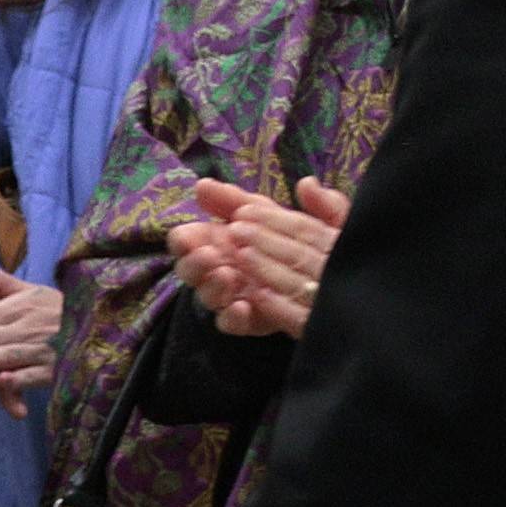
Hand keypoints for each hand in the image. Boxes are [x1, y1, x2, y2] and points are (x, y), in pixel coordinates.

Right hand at [176, 175, 348, 338]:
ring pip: (208, 297)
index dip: (182, 240)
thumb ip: (238, 198)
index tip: (187, 236)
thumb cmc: (291, 234)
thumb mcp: (271, 211)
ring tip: (227, 275)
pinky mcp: (250, 319)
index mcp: (217, 241)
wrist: (323, 268)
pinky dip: (233, 317)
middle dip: (193, 263)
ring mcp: (232, 296)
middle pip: (188, 271)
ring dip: (212, 287)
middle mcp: (218, 268)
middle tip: (208, 254)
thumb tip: (202, 183)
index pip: (185, 240)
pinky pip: (231, 324)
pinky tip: (242, 307)